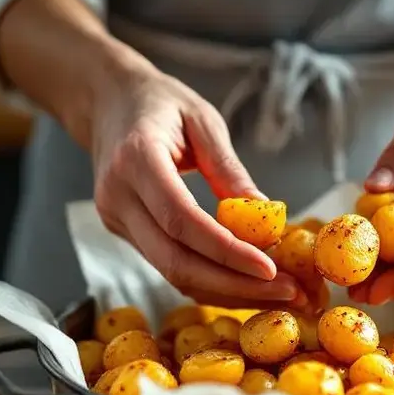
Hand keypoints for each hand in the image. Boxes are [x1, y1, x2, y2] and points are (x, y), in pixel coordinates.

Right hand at [90, 60, 306, 308]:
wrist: (106, 101)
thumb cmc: (158, 102)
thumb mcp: (202, 120)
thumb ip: (230, 170)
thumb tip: (266, 219)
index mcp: (136, 159)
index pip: (181, 221)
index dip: (227, 252)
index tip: (270, 268)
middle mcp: (118, 197)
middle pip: (175, 261)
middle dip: (234, 284)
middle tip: (287, 292)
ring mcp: (115, 219)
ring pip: (171, 273)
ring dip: (226, 290)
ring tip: (276, 293)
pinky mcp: (124, 232)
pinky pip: (169, 266)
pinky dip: (210, 280)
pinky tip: (245, 282)